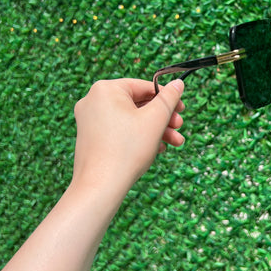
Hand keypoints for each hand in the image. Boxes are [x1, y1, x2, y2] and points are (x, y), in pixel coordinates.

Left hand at [71, 78, 184, 196]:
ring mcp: (89, 120)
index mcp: (106, 89)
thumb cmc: (127, 150)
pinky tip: (156, 150)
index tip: (182, 109)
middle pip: (137, 104)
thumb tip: (178, 83)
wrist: (100, 187)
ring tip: (174, 143)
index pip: (144, 86)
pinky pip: (119, 130)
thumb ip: (169, 98)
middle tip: (179, 128)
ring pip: (130, 119)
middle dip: (162, 118)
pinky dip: (138, 137)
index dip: (167, 98)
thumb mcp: (155, 120)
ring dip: (154, 130)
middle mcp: (93, 100)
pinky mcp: (90, 137)